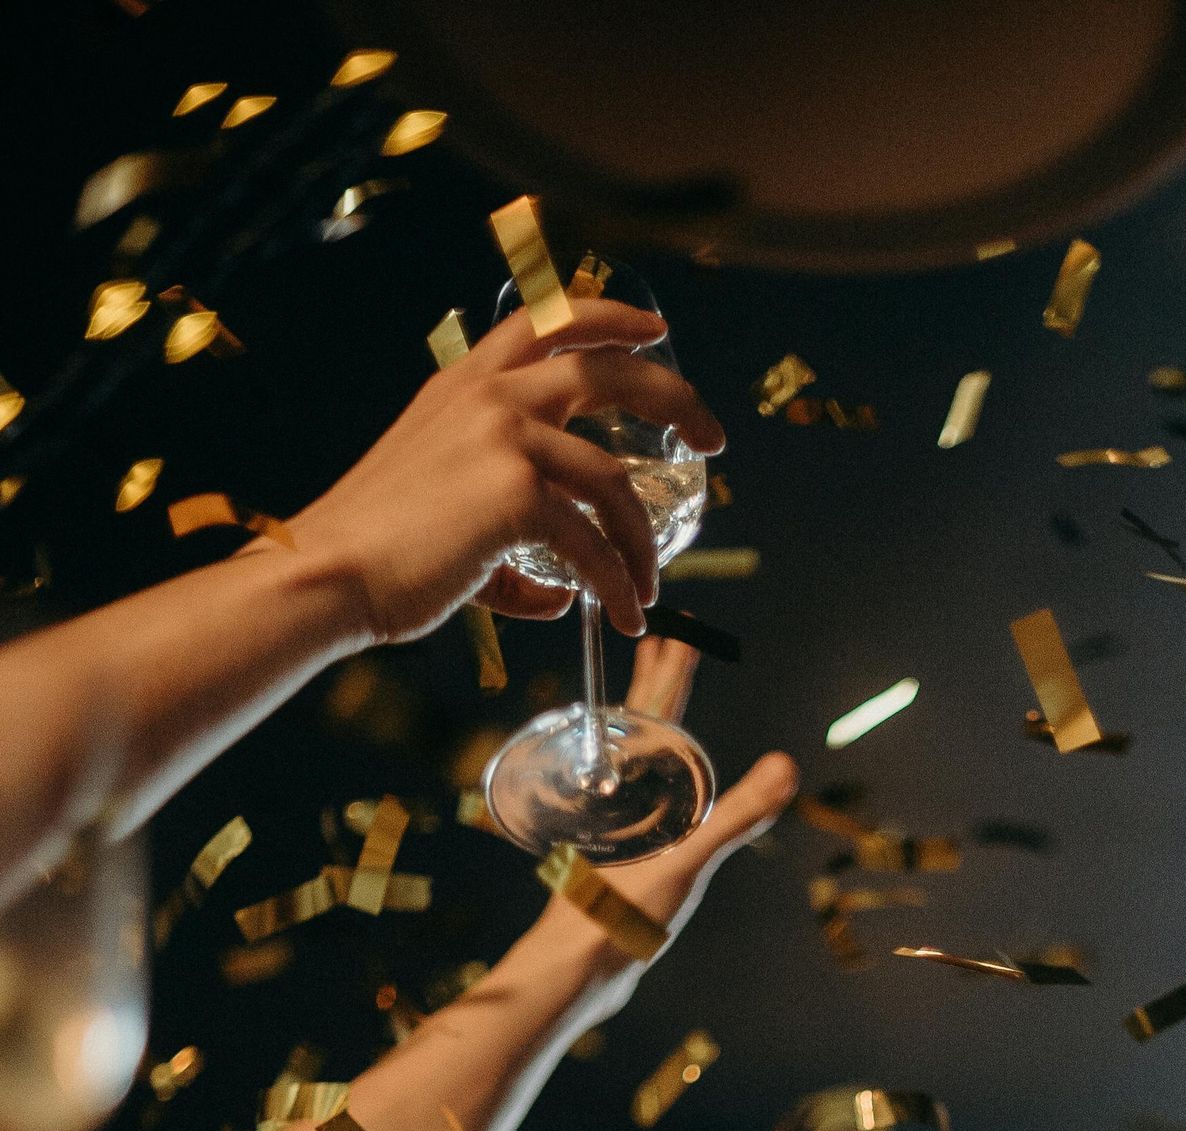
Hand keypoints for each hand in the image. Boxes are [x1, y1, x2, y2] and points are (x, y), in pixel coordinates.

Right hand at [288, 300, 725, 646]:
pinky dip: (618, 586)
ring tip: (648, 589)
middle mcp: (490, 396)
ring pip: (614, 480)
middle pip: (608, 370)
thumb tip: (563, 593)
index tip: (657, 330)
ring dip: (642, 542)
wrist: (330, 572)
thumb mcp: (442, 508)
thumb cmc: (377, 551)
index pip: (548, 319)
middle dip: (676, 398)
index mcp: (466, 384)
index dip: (611, 316)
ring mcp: (505, 437)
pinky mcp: (516, 494)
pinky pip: (594, 544)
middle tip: (713, 438)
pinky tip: (622, 617)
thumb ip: (508, 535)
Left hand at [538, 638, 798, 1018]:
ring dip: (644, 726)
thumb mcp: (685, 862)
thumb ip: (736, 816)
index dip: (671, 672)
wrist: (572, 971)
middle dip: (656, 685)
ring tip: (649, 699)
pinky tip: (649, 794)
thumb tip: (787, 766)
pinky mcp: (616, 858)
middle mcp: (621, 802)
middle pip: (640, 729)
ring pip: (632, 762)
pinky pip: (633, 802)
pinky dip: (644, 780)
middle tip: (663, 638)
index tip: (679, 628)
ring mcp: (617, 829)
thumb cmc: (620, 915)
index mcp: (637, 790)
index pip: (657, 715)